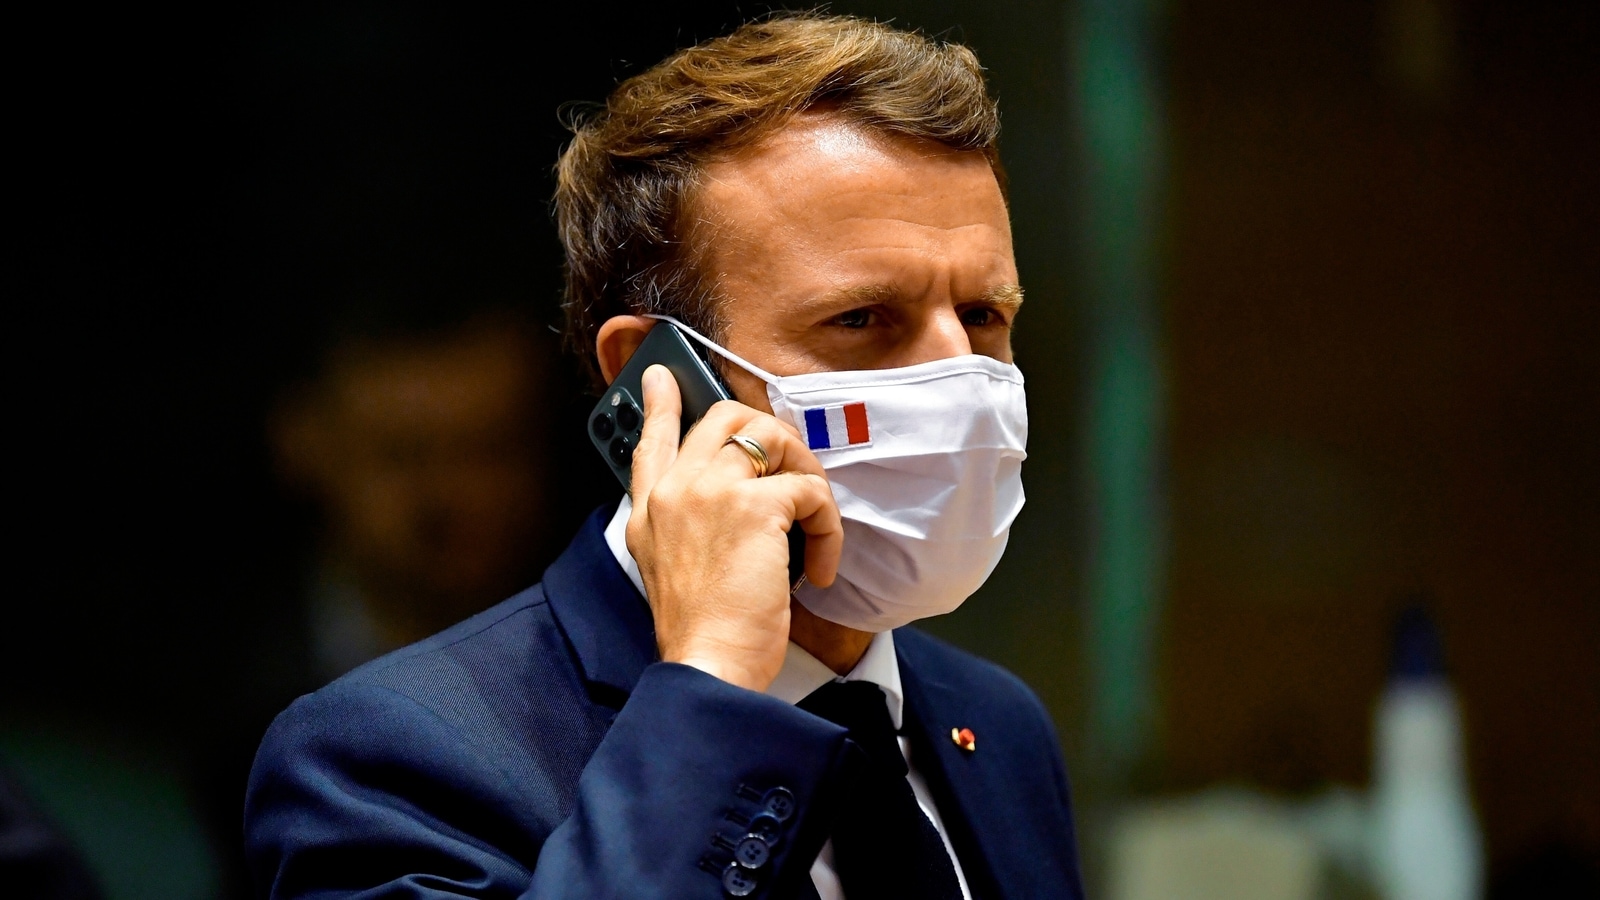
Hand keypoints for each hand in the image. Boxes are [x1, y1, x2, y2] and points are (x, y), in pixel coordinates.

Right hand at [627, 364, 842, 691]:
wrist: (707, 666)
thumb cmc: (702, 633)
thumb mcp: (670, 572)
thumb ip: (687, 528)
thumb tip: (737, 503)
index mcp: (649, 510)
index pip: (651, 439)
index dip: (661, 403)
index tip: (662, 375)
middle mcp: (673, 491)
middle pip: (726, 420)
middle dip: (772, 438)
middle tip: (794, 476)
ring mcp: (710, 492)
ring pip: (773, 440)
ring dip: (808, 478)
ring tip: (813, 528)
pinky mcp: (753, 508)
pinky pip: (809, 491)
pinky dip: (828, 529)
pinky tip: (819, 569)